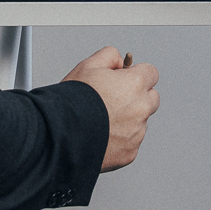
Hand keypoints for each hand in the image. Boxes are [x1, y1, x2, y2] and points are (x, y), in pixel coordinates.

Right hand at [62, 46, 159, 171]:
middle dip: (137, 97)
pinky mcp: (129, 153)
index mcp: (135, 84)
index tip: (125, 79)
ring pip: (140, 122)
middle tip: (114, 99)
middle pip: (151, 98)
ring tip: (102, 119)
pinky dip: (121, 140)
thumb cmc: (72, 101)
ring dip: (128, 120)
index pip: (151, 73)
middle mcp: (141, 108)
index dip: (135, 75)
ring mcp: (137, 133)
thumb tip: (120, 61)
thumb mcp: (88, 66)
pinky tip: (102, 134)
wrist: (59, 135)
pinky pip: (131, 142)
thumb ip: (109, 56)